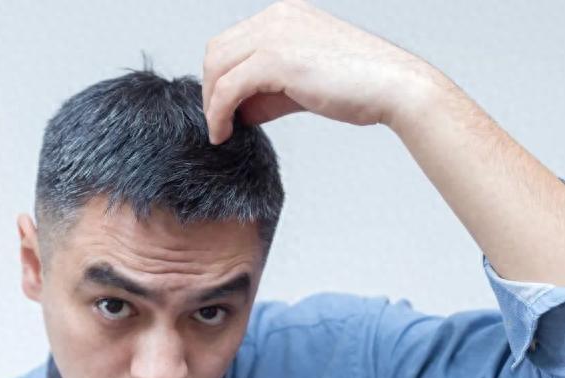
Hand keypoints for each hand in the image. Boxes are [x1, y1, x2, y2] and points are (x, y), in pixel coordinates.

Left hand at [202, 0, 439, 143]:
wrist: (394, 87)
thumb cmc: (358, 87)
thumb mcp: (302, 83)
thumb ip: (268, 90)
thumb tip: (238, 110)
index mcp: (283, 16)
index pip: (231, 43)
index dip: (219, 79)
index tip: (223, 110)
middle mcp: (276, 17)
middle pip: (216, 52)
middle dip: (210, 91)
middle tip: (218, 123)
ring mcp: (275, 34)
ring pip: (216, 68)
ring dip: (211, 104)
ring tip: (221, 131)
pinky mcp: (275, 59)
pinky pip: (228, 88)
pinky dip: (218, 113)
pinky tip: (224, 133)